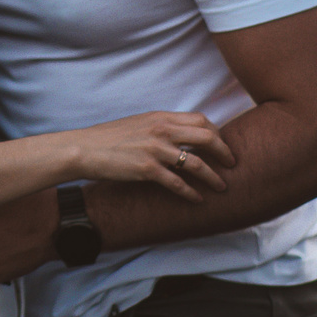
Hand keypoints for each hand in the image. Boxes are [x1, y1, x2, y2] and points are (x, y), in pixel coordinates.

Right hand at [71, 112, 234, 202]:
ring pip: (196, 163)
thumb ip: (160, 127)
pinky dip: (191, 193)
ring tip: (222, 187)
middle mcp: (161, 130)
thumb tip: (180, 136)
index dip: (217, 133)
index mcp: (160, 117)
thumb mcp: (138, 123)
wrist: (84, 149)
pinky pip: (177, 183)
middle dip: (225, 152)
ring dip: (213, 177)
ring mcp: (155, 149)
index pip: (201, 120)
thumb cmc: (108, 138)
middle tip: (232, 164)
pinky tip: (198, 200)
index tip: (222, 145)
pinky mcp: (147, 169)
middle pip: (207, 137)